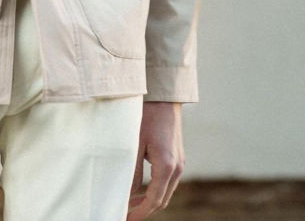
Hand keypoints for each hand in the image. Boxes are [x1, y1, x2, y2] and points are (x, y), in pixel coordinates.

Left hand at [127, 101, 183, 219]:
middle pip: (162, 200)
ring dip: (149, 200)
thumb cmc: (147, 116)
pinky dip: (155, 189)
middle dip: (144, 210)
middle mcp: (177, 168)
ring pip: (166, 192)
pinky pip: (167, 181)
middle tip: (125, 214)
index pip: (154, 200)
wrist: (164, 97)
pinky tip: (140, 188)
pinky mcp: (177, 157)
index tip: (125, 218)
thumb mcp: (135, 143)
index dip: (139, 213)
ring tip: (129, 203)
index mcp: (167, 166)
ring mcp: (179, 163)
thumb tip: (126, 193)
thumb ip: (132, 171)